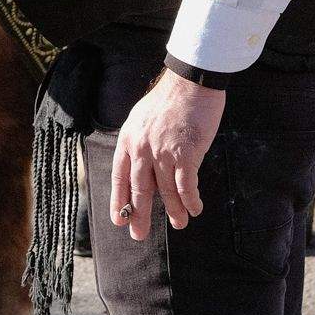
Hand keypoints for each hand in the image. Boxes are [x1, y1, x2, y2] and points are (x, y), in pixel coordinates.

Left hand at [110, 70, 225, 240]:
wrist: (190, 80)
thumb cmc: (169, 98)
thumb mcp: (143, 118)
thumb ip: (140, 143)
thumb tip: (144, 169)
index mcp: (129, 139)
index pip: (119, 176)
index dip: (119, 200)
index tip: (120, 219)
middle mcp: (142, 148)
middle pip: (140, 190)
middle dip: (140, 215)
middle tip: (139, 234)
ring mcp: (163, 152)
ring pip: (166, 191)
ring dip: (174, 211)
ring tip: (179, 224)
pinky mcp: (186, 153)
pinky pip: (186, 185)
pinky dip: (190, 200)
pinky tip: (194, 208)